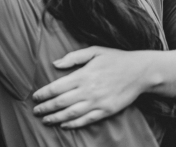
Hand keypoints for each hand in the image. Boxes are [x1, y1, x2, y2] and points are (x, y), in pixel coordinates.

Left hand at [32, 46, 150, 128]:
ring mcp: (98, 102)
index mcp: (83, 75)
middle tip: (36, 111)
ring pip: (71, 113)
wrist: (140, 71)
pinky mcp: (107, 110)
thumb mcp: (94, 51)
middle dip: (46, 108)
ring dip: (56, 118)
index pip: (57, 87)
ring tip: (45, 120)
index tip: (35, 97)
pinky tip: (64, 125)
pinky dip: (74, 124)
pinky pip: (87, 120)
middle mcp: (88, 90)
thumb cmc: (116, 59)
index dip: (44, 94)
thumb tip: (55, 63)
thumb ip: (73, 57)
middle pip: (61, 102)